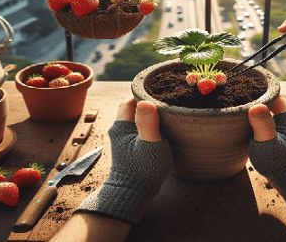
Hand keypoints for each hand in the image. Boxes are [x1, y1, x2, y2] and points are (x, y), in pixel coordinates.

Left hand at [76, 96, 172, 224]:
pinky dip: (149, 123)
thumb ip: (147, 123)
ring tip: (166, 111)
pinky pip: (138, 127)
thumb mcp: (149, 145)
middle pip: (132, 106)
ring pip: (136, 117)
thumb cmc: (142, 170)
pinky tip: (161, 127)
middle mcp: (119, 129)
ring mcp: (123, 138)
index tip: (161, 91)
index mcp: (122, 125)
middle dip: (147, 101)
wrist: (132, 193)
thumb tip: (146, 102)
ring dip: (149, 113)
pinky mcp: (129, 146)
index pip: (131, 99)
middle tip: (166, 99)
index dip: (145, 93)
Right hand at [247, 95, 285, 216]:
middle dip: (258, 98)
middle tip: (240, 98)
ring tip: (241, 109)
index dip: (260, 90)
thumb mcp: (267, 145)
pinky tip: (249, 124)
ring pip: (272, 110)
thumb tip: (257, 106)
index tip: (245, 91)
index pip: (275, 93)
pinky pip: (272, 120)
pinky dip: (261, 119)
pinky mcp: (285, 135)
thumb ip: (262, 125)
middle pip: (273, 100)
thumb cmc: (279, 165)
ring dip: (259, 109)